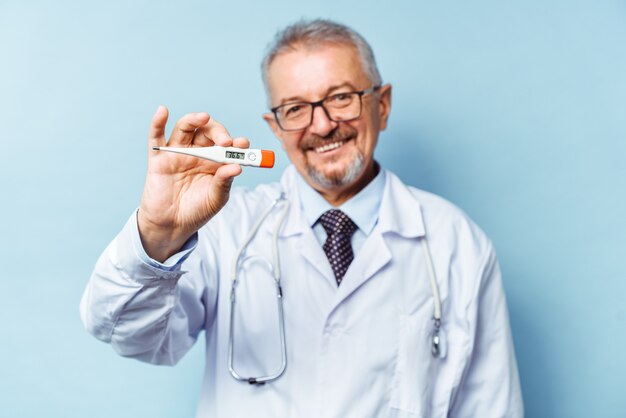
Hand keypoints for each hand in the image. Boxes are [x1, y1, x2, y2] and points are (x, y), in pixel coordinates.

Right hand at [137, 106, 247, 261]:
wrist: (172, 226)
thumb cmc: (197, 211)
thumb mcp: (216, 198)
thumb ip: (225, 182)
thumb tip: (237, 167)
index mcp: (215, 161)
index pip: (227, 145)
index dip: (236, 143)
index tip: (243, 145)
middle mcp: (197, 153)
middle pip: (207, 132)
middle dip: (218, 132)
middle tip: (225, 141)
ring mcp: (178, 153)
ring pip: (185, 128)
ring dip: (194, 120)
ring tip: (203, 118)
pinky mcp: (158, 159)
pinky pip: (156, 137)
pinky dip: (157, 122)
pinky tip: (162, 112)